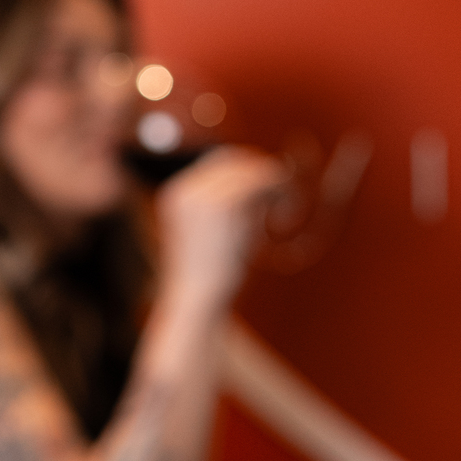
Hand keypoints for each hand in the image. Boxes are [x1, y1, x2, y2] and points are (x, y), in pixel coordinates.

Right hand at [155, 146, 288, 312]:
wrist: (197, 300)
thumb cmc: (212, 278)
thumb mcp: (218, 235)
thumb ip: (235, 208)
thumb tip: (265, 185)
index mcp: (175, 194)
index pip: (216, 163)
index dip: (247, 169)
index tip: (270, 185)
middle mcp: (184, 188)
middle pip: (233, 160)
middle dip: (261, 172)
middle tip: (284, 193)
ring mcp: (201, 194)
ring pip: (249, 171)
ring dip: (272, 184)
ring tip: (286, 206)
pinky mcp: (223, 205)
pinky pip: (259, 183)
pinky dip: (278, 190)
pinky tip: (285, 212)